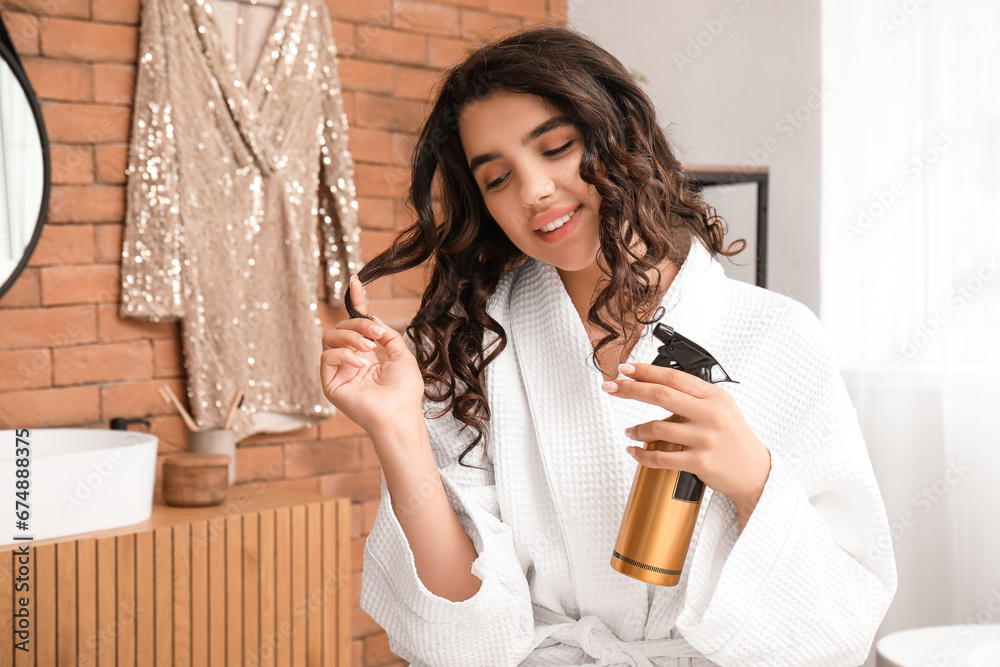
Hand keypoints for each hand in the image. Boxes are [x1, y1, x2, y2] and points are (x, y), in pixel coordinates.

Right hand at [320, 275, 424, 434]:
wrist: (400, 414)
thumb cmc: (404, 390)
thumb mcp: (401, 354)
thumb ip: (387, 334)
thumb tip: (373, 318)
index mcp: (367, 355)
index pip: (356, 324)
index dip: (355, 302)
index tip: (356, 281)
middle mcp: (351, 361)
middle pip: (342, 327)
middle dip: (358, 323)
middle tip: (376, 334)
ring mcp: (339, 372)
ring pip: (329, 337)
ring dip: (350, 336)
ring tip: (368, 348)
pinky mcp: (330, 383)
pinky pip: (326, 356)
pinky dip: (343, 354)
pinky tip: (360, 362)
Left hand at [603, 363, 771, 527]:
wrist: (756, 473)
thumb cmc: (735, 440)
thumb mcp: (722, 408)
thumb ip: (694, 396)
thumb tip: (657, 384)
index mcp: (714, 396)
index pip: (673, 377)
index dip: (645, 371)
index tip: (625, 369)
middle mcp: (710, 414)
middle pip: (660, 395)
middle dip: (630, 389)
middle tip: (611, 387)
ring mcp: (705, 439)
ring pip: (657, 428)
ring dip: (636, 429)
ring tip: (629, 431)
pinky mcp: (700, 462)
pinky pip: (661, 458)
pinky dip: (642, 455)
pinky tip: (634, 451)